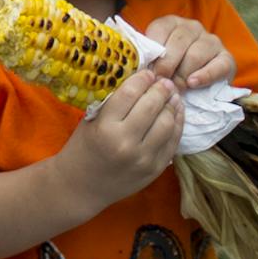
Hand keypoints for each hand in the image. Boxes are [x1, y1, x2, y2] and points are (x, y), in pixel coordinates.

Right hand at [55, 69, 183, 207]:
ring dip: (172, 106)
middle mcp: (125, 142)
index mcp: (105, 127)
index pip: (129, 93)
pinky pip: (173, 142)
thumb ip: (114, 104)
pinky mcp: (155, 169)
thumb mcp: (90, 121)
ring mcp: (143, 157)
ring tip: (172, 96)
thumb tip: (140, 83)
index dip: (142, 79)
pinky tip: (175, 113)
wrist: (80, 185)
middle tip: (164, 81)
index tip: (148, 72)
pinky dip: (178, 124)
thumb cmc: (81, 148)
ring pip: (167, 123)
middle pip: (152, 106)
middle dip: (161, 89)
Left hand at [142, 15, 233, 89]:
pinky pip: (218, 66)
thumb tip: (139, 71)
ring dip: (183, 73)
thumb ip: (149, 59)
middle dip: (167, 64)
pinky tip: (192, 84)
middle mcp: (193, 27)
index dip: (153, 51)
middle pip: (178, 42)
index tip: (147, 69)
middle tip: (160, 81)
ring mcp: (211, 41)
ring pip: (195, 54)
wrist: (200, 77)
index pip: (160, 29)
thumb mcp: (157, 58)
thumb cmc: (171, 66)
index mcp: (171, 23)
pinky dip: (204, 76)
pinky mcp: (227, 58)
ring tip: (175, 87)